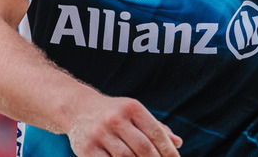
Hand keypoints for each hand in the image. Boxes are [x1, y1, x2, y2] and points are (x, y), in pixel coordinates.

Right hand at [68, 94, 182, 155]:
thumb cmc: (115, 113)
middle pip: (143, 147)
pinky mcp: (87, 149)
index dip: (168, 150)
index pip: (155, 132)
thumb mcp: (135, 114)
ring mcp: (100, 133)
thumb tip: (178, 143)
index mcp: (132, 107)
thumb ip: (156, 128)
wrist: (79, 109)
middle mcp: (116, 118)